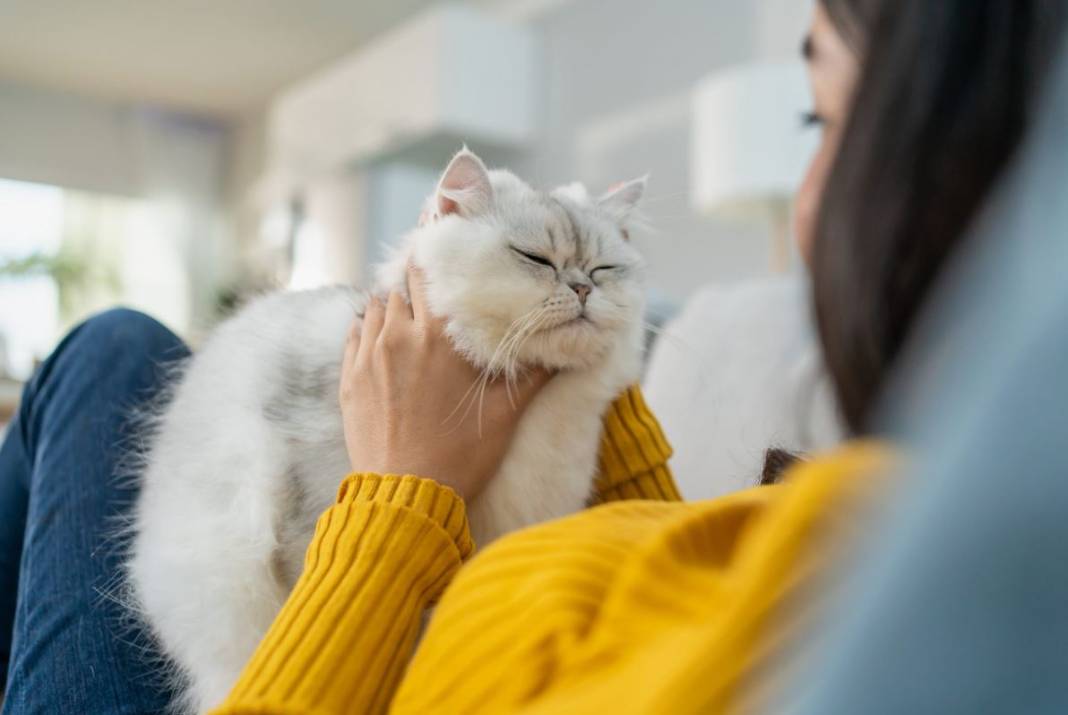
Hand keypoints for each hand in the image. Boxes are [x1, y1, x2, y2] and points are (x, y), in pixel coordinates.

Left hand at [339, 266, 552, 500]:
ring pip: (376, 306)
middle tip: (434, 282)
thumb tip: (564, 348)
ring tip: (412, 311)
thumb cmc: (461, 455)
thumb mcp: (506, 414)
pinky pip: (355, 333)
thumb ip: (533, 374)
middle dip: (417, 280)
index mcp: (439, 337)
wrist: (407, 495)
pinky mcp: (350, 378)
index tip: (446, 249)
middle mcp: (400, 336)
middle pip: (402, 285)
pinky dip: (369, 327)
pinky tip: (385, 336)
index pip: (430, 274)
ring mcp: (369, 356)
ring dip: (393, 303)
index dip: (437, 257)